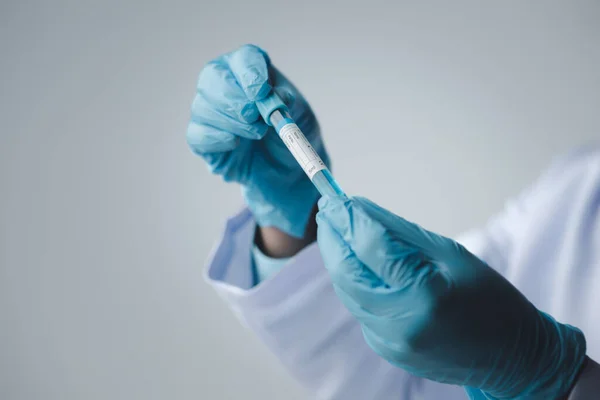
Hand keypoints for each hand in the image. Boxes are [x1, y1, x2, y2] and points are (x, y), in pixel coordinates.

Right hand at [187, 44, 328, 237]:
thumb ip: (288, 102)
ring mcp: (208, 111)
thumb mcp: (299, 115)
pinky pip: (197, 135)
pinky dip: (217, 139)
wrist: (286, 170)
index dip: (249, 72)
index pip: (243, 59)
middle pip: (213, 76)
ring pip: (203, 107)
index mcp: (250, 70)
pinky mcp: (201, 139)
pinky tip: (235, 144)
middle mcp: (224, 83)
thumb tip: (276, 97)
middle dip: (235, 98)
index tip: (261, 92)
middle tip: (255, 116)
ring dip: (233, 122)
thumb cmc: (289, 133)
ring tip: (258, 133)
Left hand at [316, 195, 585, 398]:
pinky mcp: (386, 350)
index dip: (348, 220)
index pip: (371, 249)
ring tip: (338, 229)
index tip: (335, 198)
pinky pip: (360, 308)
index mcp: (424, 295)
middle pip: (347, 273)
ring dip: (340, 258)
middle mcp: (400, 324)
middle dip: (333, 239)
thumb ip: (400, 233)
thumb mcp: (450, 254)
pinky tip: (359, 262)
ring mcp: (390, 343)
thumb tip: (361, 211)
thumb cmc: (490, 299)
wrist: (512, 356)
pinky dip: (355, 282)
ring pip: (348, 291)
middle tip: (327, 210)